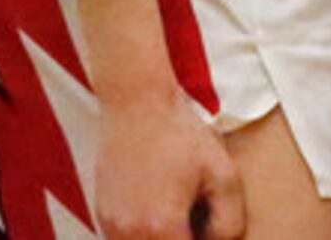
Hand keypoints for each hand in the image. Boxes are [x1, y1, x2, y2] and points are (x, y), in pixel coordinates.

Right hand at [94, 90, 242, 239]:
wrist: (137, 105)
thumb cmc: (182, 136)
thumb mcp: (224, 174)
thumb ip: (229, 221)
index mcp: (162, 227)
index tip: (207, 224)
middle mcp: (129, 234)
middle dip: (181, 239)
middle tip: (196, 215)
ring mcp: (110, 225)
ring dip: (162, 238)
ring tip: (179, 208)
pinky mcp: (101, 214)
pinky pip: (123, 239)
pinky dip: (143, 233)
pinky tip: (160, 203)